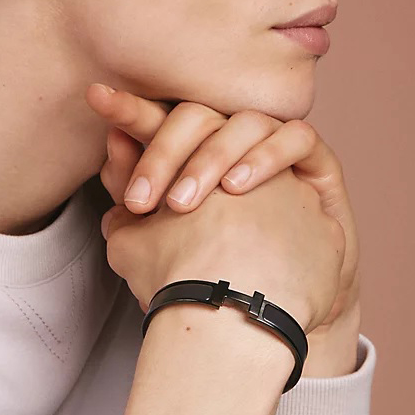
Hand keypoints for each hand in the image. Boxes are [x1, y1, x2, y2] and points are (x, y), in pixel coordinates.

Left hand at [84, 83, 359, 329]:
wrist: (264, 317)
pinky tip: (236, 188)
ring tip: (183, 205)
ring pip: (244, 122)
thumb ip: (134, 196)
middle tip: (140, 201)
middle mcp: (233, 144)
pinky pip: (296, 138)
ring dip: (210, 158)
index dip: (130, 110)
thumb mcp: (157, 239)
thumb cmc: (207, 278)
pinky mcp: (318, 165)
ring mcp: (275, 150)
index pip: (160, 122)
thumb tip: (110, 155)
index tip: (97, 97)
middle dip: (163, 152)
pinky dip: (265, 157)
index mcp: (194, 154)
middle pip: (197, 116)